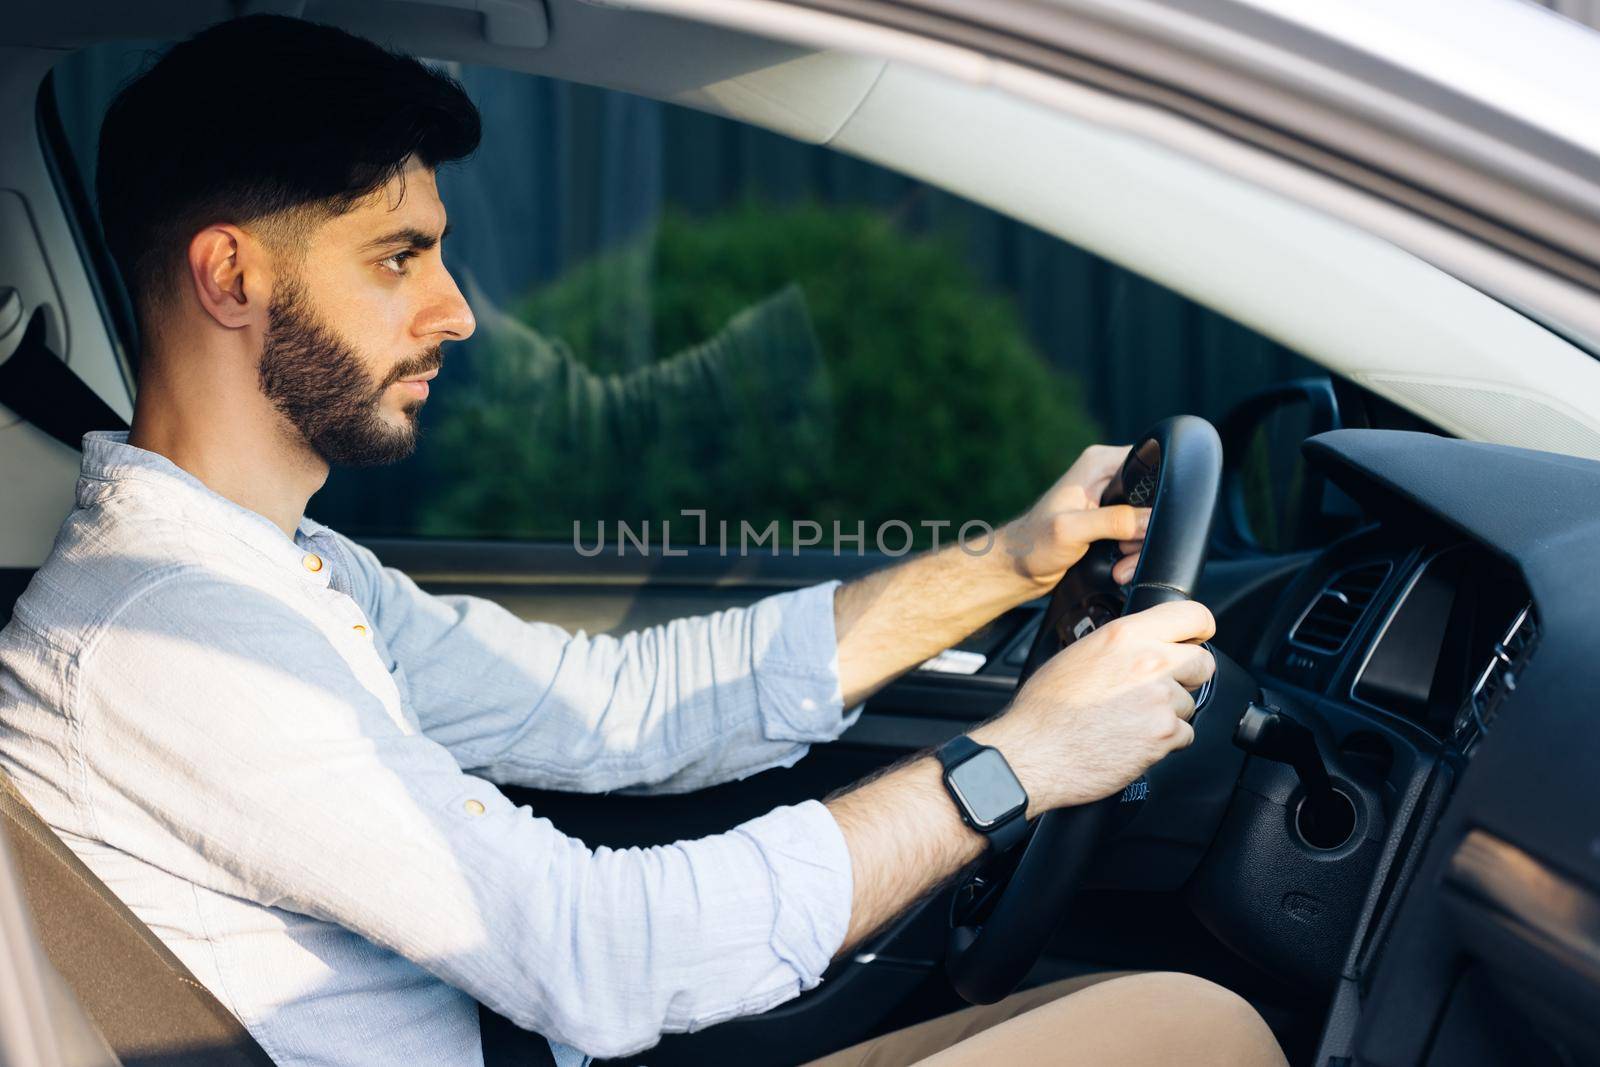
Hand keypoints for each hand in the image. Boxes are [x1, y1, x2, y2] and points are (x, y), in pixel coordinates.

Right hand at [971, 600, 1215, 814]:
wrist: (1034, 752)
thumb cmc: (1045, 710)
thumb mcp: (1077, 655)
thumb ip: (1118, 646)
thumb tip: (1138, 648)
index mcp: (1124, 635)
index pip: (1191, 615)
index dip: (1198, 628)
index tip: (1196, 638)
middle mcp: (1148, 662)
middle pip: (1202, 662)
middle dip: (1187, 677)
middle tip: (1159, 689)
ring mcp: (1160, 699)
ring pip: (1189, 703)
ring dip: (1168, 714)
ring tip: (1129, 722)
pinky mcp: (1165, 734)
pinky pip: (1184, 735)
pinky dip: (1164, 742)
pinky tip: (1132, 741)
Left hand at [1000, 444, 1148, 589]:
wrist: (1019, 569)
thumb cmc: (1033, 544)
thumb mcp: (1072, 530)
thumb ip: (1113, 522)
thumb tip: (1151, 520)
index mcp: (1099, 463)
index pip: (1149, 465)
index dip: (1159, 493)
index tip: (1149, 522)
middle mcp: (1107, 476)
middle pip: (1154, 498)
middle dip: (1147, 531)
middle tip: (1126, 552)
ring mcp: (1110, 500)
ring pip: (1149, 521)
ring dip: (1139, 548)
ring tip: (1121, 567)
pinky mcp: (1111, 521)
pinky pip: (1138, 535)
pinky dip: (1133, 554)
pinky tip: (1120, 568)